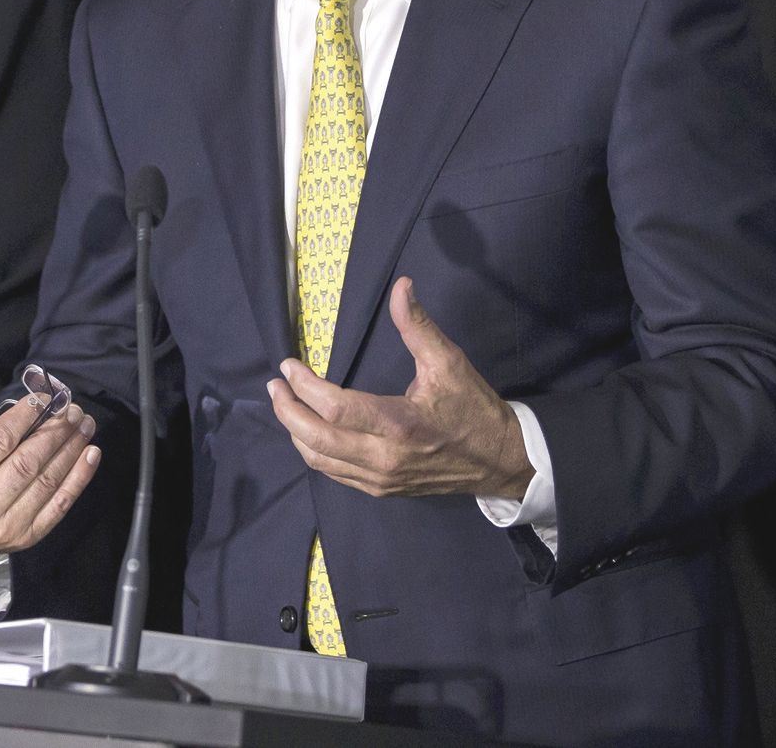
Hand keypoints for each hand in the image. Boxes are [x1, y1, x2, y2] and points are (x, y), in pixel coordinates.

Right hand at [0, 351, 99, 556]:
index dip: (25, 417)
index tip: (43, 398)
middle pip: (27, 462)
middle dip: (54, 431)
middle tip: (70, 408)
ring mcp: (6, 527)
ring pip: (47, 482)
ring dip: (71, 449)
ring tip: (82, 424)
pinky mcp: (27, 537)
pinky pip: (59, 505)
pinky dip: (79, 478)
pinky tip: (90, 454)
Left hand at [267, 276, 533, 498]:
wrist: (501, 461)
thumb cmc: (473, 409)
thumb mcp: (450, 363)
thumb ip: (418, 327)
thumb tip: (401, 286)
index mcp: (400, 424)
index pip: (335, 409)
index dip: (304, 386)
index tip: (288, 366)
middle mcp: (384, 457)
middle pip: (316, 439)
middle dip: (287, 410)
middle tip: (275, 385)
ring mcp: (381, 479)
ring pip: (320, 460)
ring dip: (295, 431)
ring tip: (284, 403)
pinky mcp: (381, 490)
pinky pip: (334, 473)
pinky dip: (313, 450)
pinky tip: (306, 430)